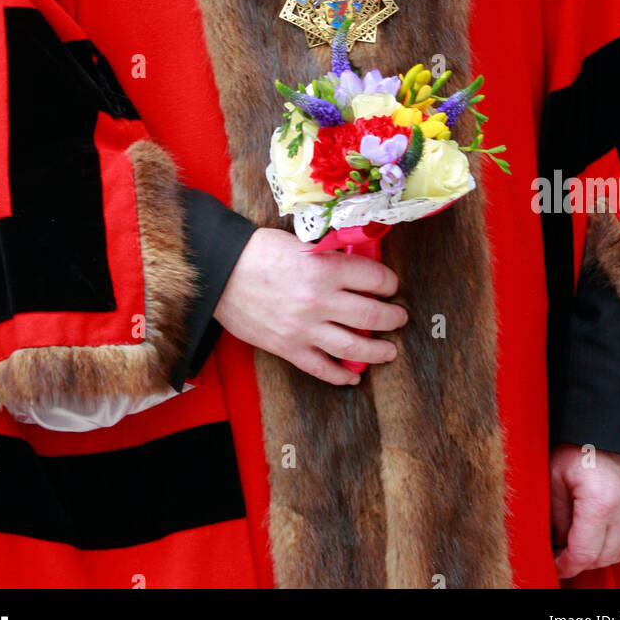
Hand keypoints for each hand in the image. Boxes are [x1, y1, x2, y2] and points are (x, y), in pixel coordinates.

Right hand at [214, 226, 407, 385]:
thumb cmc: (258, 251)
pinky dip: (342, 376)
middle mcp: (320, 300)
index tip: (391, 286)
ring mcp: (305, 328)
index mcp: (325, 268)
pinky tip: (354, 376)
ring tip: (389, 350)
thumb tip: (356, 268)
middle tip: (399, 317)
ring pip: (355, 347)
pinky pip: (323, 369)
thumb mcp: (301, 243)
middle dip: (393, 317)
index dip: (389, 282)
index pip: (375, 278)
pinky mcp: (289, 348)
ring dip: (379, 350)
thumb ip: (330, 258)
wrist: (220, 272)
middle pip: (373, 314)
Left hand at [550, 442, 619, 578]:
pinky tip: (602, 534)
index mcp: (600, 499)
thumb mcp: (555, 474)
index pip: (584, 552)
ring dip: (603, 555)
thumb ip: (557, 515)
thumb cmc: (576, 440)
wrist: (608, 414)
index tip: (555, 565)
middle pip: (605, 556)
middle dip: (582, 561)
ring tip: (582, 545)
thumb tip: (557, 544)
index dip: (567, 565)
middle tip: (563, 555)